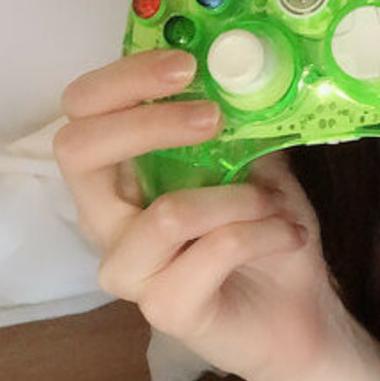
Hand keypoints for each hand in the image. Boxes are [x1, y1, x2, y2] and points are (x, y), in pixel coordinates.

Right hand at [54, 48, 353, 380]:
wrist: (302, 315)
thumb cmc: (267, 234)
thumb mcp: (254, 161)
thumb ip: (234, 122)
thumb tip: (238, 66)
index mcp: (119, 178)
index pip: (79, 113)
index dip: (120, 81)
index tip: (184, 65)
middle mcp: (108, 222)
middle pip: (77, 152)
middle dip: (149, 122)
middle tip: (213, 117)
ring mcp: (131, 271)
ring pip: (167, 213)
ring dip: (238, 199)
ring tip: (274, 207)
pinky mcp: (165, 310)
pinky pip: (212, 251)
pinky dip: (262, 234)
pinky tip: (287, 238)